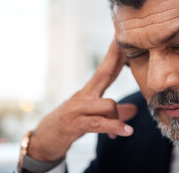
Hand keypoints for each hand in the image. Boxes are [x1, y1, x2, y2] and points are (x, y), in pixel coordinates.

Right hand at [27, 40, 137, 161]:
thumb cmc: (69, 125)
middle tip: (125, 43)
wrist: (43, 140)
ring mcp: (78, 109)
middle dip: (115, 57)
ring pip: (107, 104)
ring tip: (126, 130)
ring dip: (118, 118)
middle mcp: (83, 96)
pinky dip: (115, 127)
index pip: (105, 70)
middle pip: (103, 72)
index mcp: (88, 92)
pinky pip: (98, 123)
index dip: (115, 54)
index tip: (121, 38)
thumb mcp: (92, 117)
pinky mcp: (74, 124)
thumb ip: (113, 113)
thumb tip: (134, 109)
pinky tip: (127, 131)